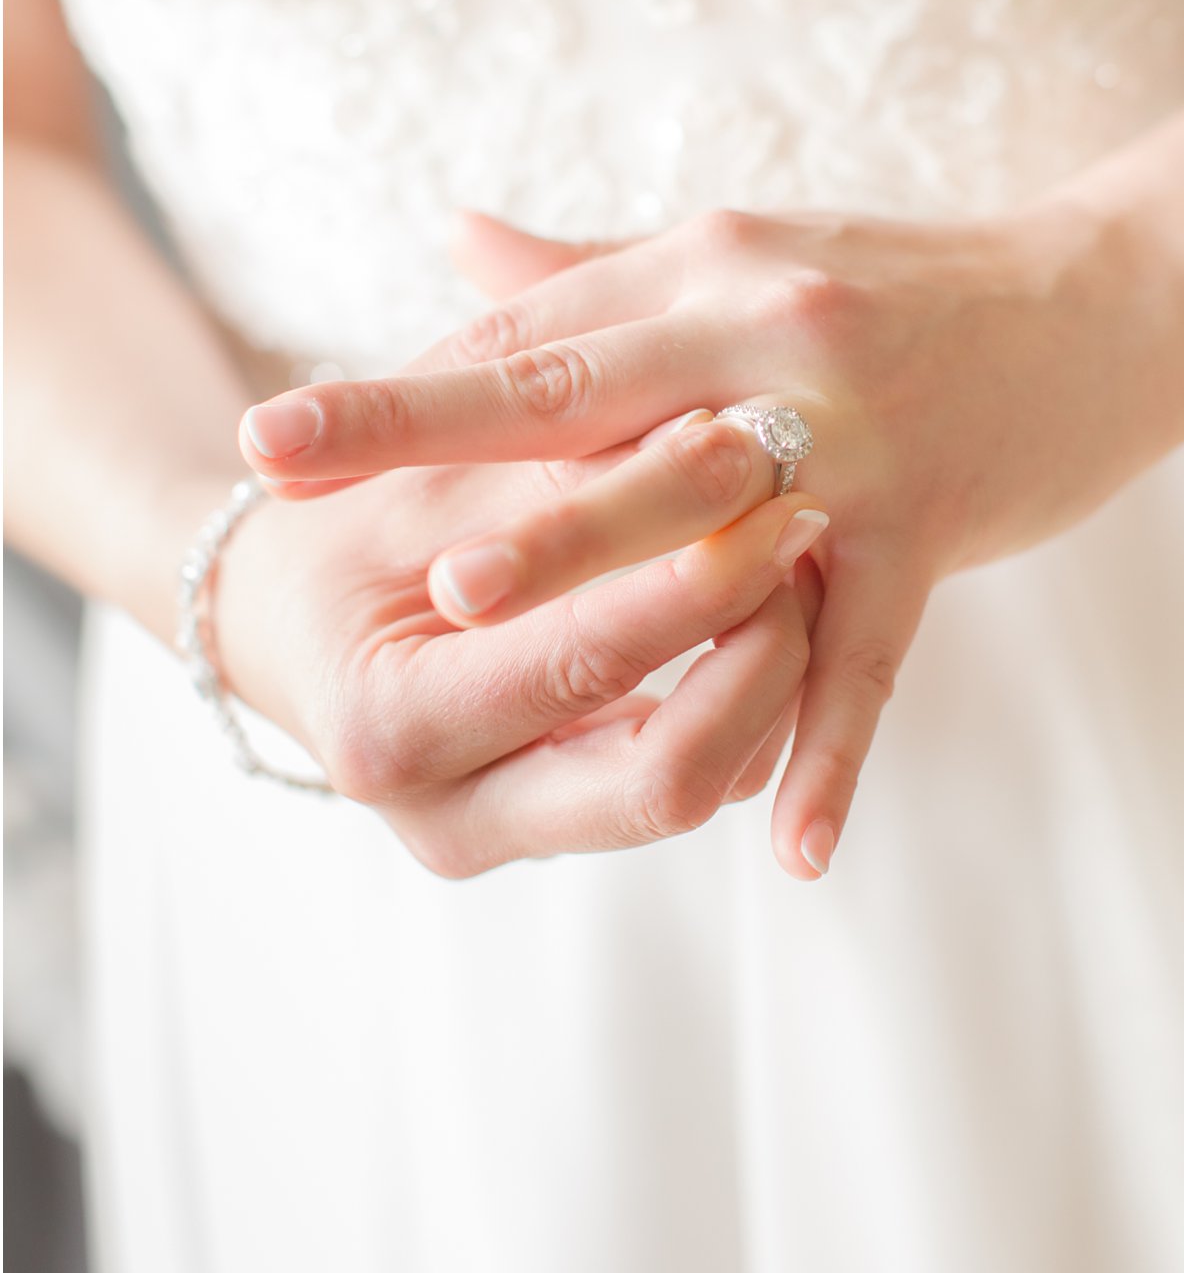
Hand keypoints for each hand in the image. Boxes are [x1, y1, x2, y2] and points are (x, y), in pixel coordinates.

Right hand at [207, 419, 828, 879]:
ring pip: (704, 786)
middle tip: (802, 519)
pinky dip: (753, 692)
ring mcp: (518, 836)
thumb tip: (719, 436)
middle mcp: (451, 818)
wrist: (292, 612)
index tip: (762, 471)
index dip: (690, 575)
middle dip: (761, 652)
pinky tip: (774, 591)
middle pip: (666, 781)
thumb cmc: (349, 523)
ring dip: (775, 672)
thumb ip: (562, 479)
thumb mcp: (432, 480)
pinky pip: (704, 776)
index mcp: (389, 727)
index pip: (581, 667)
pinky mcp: (574, 824)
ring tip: (799, 544)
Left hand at [242, 193, 1183, 870]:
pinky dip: (826, 749)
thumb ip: (595, 271)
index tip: (282, 434)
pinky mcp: (935, 521)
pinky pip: (869, 653)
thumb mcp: (744, 259)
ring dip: (590, 567)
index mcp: (706, 270)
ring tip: (472, 622)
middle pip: (582, 400)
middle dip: (441, 452)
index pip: (535, 334)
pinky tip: (785, 848)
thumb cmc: (904, 286)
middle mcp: (769, 333)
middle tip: (304, 497)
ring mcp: (856, 432)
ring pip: (705, 512)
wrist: (1111, 299)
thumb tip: (452, 243)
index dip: (406, 389)